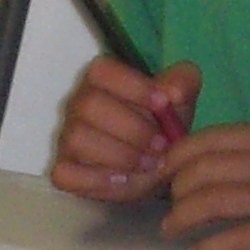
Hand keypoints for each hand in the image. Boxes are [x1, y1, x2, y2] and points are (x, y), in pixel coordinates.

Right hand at [49, 58, 203, 201]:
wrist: (157, 165)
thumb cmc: (162, 125)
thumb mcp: (181, 100)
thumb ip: (184, 82)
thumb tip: (171, 92)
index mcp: (101, 80)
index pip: (102, 71)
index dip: (133, 86)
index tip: (164, 105)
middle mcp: (78, 105)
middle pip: (89, 105)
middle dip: (132, 127)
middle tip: (161, 144)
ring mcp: (67, 137)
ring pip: (77, 138)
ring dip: (119, 154)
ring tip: (148, 163)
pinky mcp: (65, 169)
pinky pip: (66, 173)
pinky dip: (96, 179)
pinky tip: (123, 179)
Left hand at [155, 123, 249, 249]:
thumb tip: (199, 163)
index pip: (210, 138)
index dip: (175, 157)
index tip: (160, 173)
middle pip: (203, 169)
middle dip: (173, 190)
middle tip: (165, 206)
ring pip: (211, 202)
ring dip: (181, 219)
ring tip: (172, 229)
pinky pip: (233, 239)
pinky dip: (207, 248)